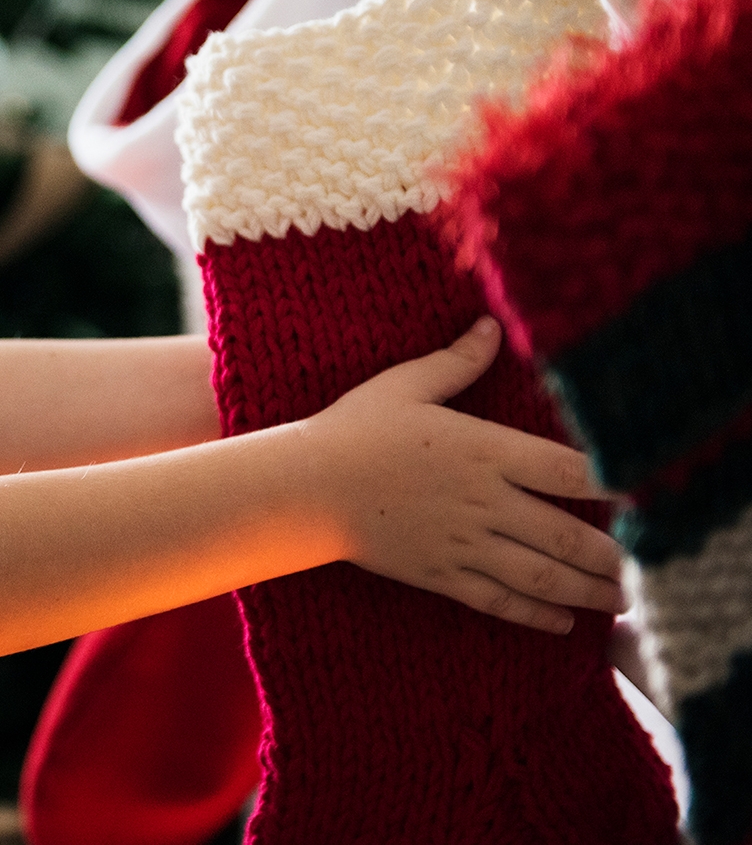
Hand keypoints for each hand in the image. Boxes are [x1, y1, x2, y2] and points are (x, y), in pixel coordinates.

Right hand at [304, 317, 625, 633]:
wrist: (306, 488)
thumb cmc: (352, 430)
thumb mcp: (403, 386)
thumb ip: (454, 361)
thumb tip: (489, 327)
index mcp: (481, 450)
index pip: (565, 469)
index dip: (610, 481)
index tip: (638, 490)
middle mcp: (482, 501)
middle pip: (565, 534)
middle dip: (611, 554)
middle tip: (643, 565)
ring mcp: (462, 543)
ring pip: (541, 575)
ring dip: (587, 590)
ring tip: (620, 600)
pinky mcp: (440, 574)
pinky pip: (498, 601)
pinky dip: (536, 615)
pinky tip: (562, 621)